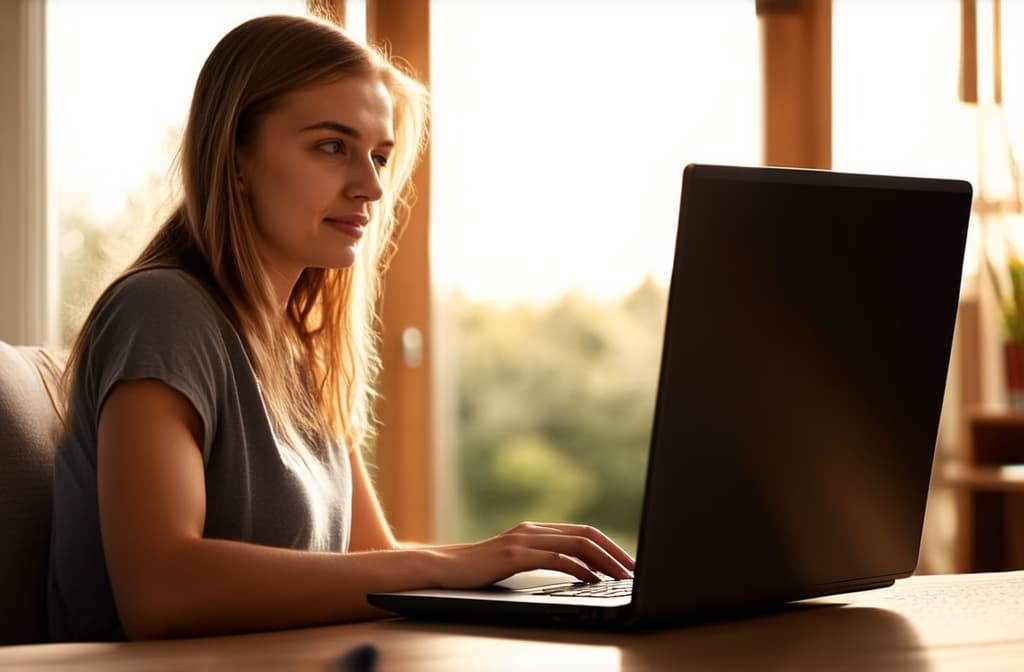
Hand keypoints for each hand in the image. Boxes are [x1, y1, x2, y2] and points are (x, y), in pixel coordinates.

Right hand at [423, 521, 635, 588]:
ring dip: (604, 561)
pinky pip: (556, 558)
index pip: (584, 533)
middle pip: (587, 535)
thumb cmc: (478, 570)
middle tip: (635, 570)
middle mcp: (533, 529)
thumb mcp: (515, 560)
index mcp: (536, 530)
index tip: (628, 563)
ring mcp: (524, 540)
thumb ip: (541, 558)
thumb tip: (578, 571)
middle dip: (616, 552)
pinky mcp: (515, 555)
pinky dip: (579, 568)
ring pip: (577, 544)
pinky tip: (591, 579)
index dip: (610, 546)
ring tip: (621, 577)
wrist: (443, 568)